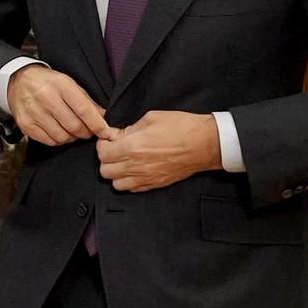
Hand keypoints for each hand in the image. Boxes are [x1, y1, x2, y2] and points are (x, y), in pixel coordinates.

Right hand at [7, 64, 112, 145]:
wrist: (19, 81)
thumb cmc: (48, 83)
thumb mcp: (69, 84)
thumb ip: (87, 102)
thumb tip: (104, 118)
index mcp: (60, 85)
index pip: (83, 109)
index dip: (97, 124)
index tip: (105, 132)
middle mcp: (45, 97)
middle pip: (74, 126)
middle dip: (85, 132)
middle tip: (88, 131)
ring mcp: (33, 112)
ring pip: (62, 136)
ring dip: (72, 137)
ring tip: (72, 130)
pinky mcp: (25, 124)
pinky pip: (49, 141)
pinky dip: (58, 140)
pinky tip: (59, 131)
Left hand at [96, 111, 222, 191]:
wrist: (205, 144)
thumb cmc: (181, 127)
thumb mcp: (151, 118)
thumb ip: (130, 128)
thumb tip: (117, 134)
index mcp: (131, 147)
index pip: (102, 153)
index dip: (103, 144)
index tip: (109, 139)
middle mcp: (135, 166)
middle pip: (105, 171)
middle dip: (107, 159)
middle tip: (115, 150)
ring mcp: (145, 177)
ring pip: (115, 184)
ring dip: (116, 172)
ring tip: (124, 162)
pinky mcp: (155, 184)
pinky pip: (132, 189)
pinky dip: (128, 181)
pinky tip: (135, 170)